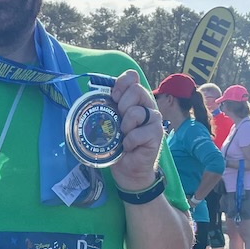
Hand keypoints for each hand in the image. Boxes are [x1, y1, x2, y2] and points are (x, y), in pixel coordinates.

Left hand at [108, 71, 161, 191]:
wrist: (128, 170)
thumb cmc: (118, 146)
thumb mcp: (109, 123)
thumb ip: (106, 107)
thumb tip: (92, 93)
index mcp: (136, 99)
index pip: (132, 78)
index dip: (121, 84)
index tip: (113, 97)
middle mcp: (147, 106)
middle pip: (136, 90)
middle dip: (121, 105)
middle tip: (118, 120)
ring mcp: (154, 119)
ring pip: (136, 112)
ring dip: (124, 126)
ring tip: (123, 136)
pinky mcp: (156, 134)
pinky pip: (137, 133)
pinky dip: (129, 142)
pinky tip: (129, 148)